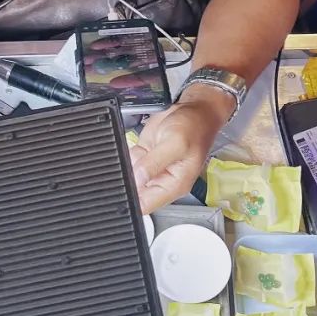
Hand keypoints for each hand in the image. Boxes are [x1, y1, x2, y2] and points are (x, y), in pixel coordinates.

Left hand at [130, 86, 230, 213]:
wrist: (193, 109)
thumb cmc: (193, 126)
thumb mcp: (175, 143)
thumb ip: (154, 163)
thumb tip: (137, 179)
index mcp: (173, 185)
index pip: (146, 205)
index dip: (131, 199)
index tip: (123, 185)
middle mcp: (162, 181)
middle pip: (134, 193)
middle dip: (126, 180)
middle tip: (134, 162)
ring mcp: (151, 170)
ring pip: (128, 177)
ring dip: (125, 166)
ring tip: (141, 152)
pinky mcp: (144, 157)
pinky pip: (127, 162)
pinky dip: (125, 155)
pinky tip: (139, 146)